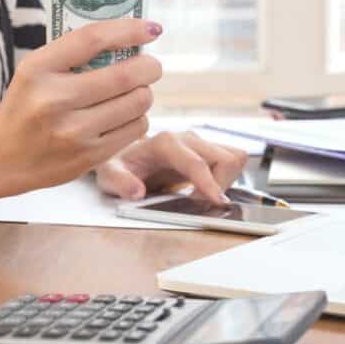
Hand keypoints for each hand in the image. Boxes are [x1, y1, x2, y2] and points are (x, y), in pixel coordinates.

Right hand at [0, 19, 162, 199]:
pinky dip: (138, 117)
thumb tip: (130, 36)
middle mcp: (54, 100)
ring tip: (134, 92)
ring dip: (144, 93)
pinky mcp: (89, 156)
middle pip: (125, 75)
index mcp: (38, 69)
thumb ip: (74, 53)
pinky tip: (124, 116)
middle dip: (149, 67)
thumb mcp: (36, 71)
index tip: (152, 29)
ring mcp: (73, 132)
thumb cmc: (26, 105)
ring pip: (138, 102)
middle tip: (150, 66)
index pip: (93, 39)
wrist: (0, 158)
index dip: (129, 30)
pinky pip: (136, 128)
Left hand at [94, 131, 247, 205]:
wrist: (123, 157)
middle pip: (226, 157)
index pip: (197, 162)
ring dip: (227, 180)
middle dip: (221, 184)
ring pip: (235, 158)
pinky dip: (227, 178)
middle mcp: (187, 139)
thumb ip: (120, 182)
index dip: (210, 183)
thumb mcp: (109, 175)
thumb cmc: (118, 165)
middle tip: (200, 203)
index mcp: (165, 143)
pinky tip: (206, 191)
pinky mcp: (206, 152)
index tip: (216, 202)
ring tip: (203, 196)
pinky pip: (232, 162)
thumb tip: (137, 191)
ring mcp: (199, 144)